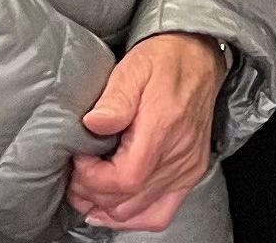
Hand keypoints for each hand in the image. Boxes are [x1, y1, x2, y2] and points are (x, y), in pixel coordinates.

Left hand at [70, 32, 223, 231]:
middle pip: (128, 200)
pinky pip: (162, 214)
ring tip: (88, 191)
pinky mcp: (191, 172)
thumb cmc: (165, 60)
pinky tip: (114, 209)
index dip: (92, 179)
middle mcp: (180, 154)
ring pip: (140, 212)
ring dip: (107, 208)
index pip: (124, 179)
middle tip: (76, 175)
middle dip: (92, 194)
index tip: (79, 160)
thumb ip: (114, 98)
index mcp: (164, 129)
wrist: (199, 56)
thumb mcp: (134, 68)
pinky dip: (135, 219)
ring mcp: (188, 167)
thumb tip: (93, 123)